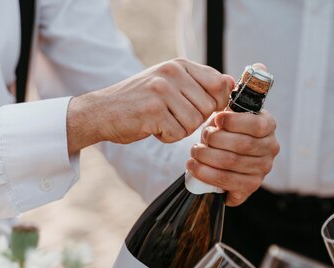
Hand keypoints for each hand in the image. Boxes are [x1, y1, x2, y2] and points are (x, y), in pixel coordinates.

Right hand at [67, 58, 234, 152]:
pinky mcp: (153, 111)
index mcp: (179, 64)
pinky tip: (153, 128)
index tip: (202, 109)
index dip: (216, 103)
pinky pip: (178, 134)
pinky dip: (167, 137)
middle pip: (209, 108)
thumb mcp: (170, 83)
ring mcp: (162, 91)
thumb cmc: (140, 101)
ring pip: (194, 123)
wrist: (102, 111)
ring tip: (161, 121)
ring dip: (180, 129)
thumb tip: (231, 84)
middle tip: (173, 117)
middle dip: (195, 120)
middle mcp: (172, 73)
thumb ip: (198, 83)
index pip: (219, 84)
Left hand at [187, 109, 278, 206]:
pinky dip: (206, 174)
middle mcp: (270, 148)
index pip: (256, 125)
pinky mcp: (250, 186)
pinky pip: (227, 182)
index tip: (216, 119)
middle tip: (202, 137)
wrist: (224, 156)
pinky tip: (194, 167)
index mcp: (268, 126)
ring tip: (194, 151)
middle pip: (242, 145)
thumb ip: (228, 100)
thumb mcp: (229, 113)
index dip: (234, 122)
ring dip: (207, 156)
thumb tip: (223, 83)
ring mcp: (262, 169)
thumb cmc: (226, 130)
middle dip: (216, 140)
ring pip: (232, 163)